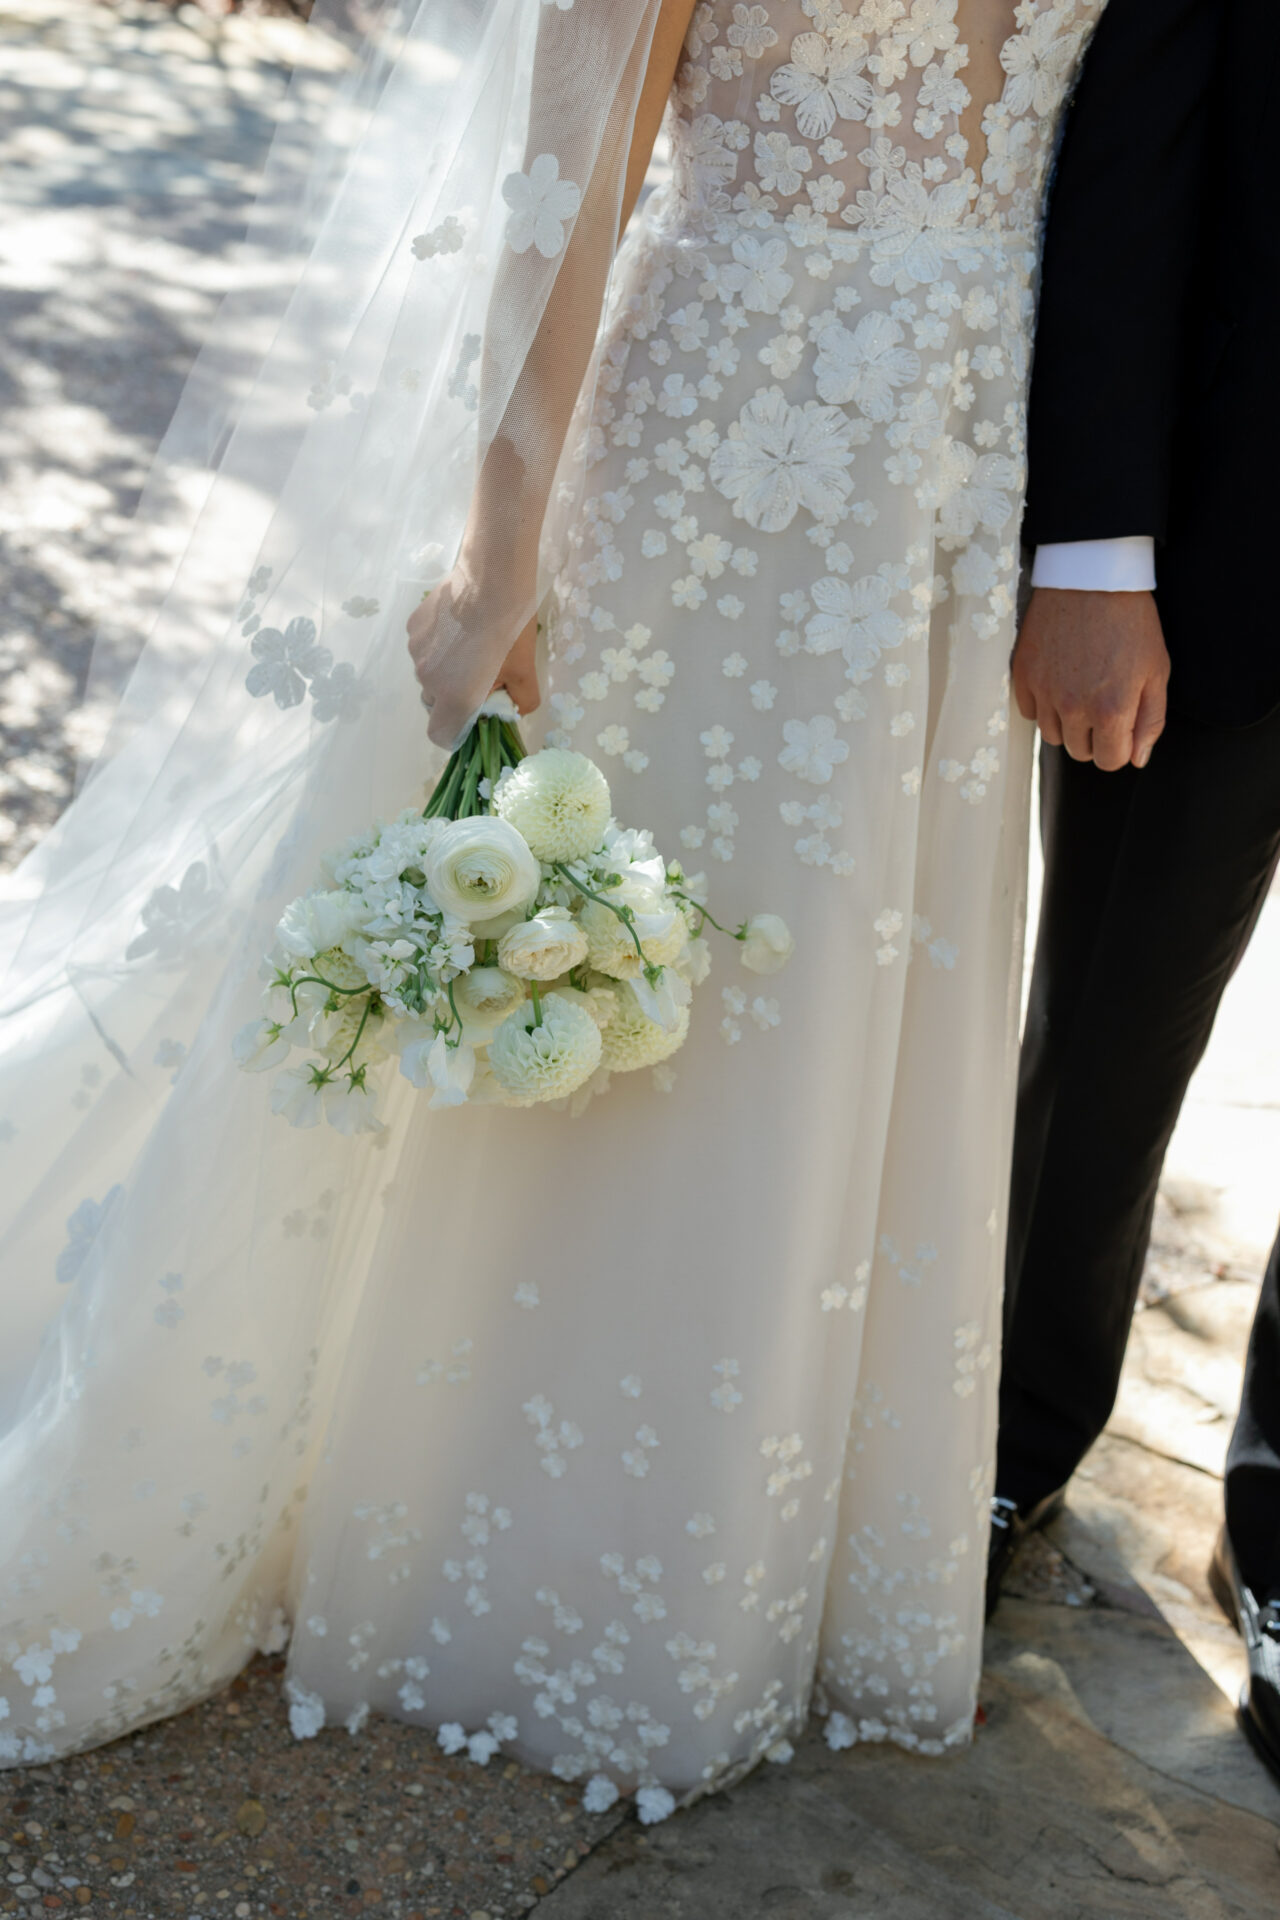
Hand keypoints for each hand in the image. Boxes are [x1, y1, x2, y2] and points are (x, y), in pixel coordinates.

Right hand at [406, 568, 540, 745]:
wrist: (492, 576)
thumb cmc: (511, 628)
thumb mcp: (527, 672)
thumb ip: (520, 702)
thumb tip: (510, 708)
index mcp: (456, 698)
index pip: (441, 734)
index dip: (455, 732)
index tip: (472, 717)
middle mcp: (429, 680)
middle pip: (436, 700)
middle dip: (454, 695)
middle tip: (480, 673)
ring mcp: (416, 652)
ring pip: (429, 671)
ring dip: (446, 667)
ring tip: (470, 642)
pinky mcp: (412, 627)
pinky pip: (423, 647)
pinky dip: (437, 644)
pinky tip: (458, 624)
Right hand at [1012, 588, 1169, 770]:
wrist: (1091, 576)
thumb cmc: (1131, 621)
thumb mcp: (1157, 670)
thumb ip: (1151, 720)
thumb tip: (1137, 759)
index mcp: (1112, 710)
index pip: (1110, 761)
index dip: (1120, 747)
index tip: (1123, 725)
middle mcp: (1074, 708)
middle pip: (1080, 752)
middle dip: (1095, 736)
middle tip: (1103, 702)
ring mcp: (1044, 692)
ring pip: (1053, 736)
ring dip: (1068, 722)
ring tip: (1081, 690)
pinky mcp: (1023, 676)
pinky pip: (1030, 712)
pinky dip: (1044, 704)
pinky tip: (1060, 679)